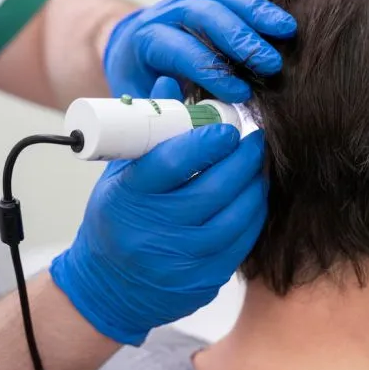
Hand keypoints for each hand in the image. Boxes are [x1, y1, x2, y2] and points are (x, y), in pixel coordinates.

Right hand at [50, 78, 266, 344]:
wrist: (110, 289)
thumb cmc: (114, 224)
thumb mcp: (118, 178)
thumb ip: (146, 133)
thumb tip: (169, 80)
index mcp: (128, 199)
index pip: (171, 162)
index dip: (206, 140)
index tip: (227, 127)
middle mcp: (154, 232)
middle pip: (213, 188)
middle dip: (243, 158)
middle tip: (255, 141)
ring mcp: (182, 261)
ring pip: (235, 216)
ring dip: (255, 186)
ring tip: (258, 166)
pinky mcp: (204, 281)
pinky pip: (241, 243)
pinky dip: (253, 215)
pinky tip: (254, 198)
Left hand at [104, 0, 296, 101]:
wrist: (135, 54)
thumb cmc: (144, 84)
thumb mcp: (145, 103)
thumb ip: (167, 109)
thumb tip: (195, 117)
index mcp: (148, 40)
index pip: (182, 50)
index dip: (212, 71)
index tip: (241, 94)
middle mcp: (169, 12)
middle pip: (206, 15)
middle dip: (241, 39)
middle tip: (271, 63)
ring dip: (259, 11)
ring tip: (287, 31)